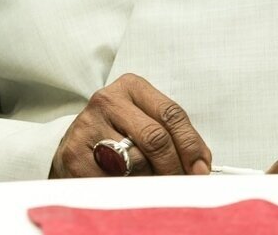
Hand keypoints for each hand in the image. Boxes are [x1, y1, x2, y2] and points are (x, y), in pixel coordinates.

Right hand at [50, 73, 211, 177]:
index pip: (171, 114)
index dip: (192, 146)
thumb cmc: (118, 139)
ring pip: (137, 161)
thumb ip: (174, 138)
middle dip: (175, 168)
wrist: (76, 151)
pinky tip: (125, 186)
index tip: (201, 170)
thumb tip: (202, 168)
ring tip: (149, 184)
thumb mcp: (146, 124)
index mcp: (130, 88)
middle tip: (181, 185)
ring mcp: (87, 125)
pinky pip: (115, 180)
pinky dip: (128, 189)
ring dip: (151, 180)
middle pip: (156, 137)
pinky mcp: (75, 154)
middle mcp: (107, 100)